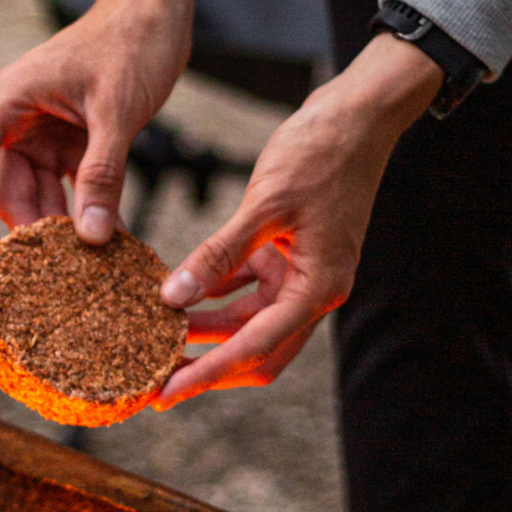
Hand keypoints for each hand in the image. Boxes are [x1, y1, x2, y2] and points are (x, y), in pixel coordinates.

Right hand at [0, 0, 207, 256]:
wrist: (158, 7)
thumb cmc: (132, 42)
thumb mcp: (118, 112)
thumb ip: (103, 174)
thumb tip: (93, 239)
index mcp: (10, 101)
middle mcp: (18, 118)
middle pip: (7, 190)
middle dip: (29, 234)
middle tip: (56, 280)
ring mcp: (45, 130)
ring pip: (39, 195)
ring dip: (62, 230)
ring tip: (88, 270)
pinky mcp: (73, 139)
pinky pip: (70, 187)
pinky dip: (87, 213)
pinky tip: (110, 245)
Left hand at [154, 33, 442, 405]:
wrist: (359, 115)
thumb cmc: (321, 153)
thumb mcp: (265, 204)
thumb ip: (219, 253)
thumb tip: (174, 297)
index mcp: (317, 288)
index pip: (253, 348)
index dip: (206, 375)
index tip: (164, 397)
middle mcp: (313, 291)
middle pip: (254, 351)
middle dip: (205, 368)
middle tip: (152, 382)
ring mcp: (301, 274)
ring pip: (247, 323)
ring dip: (205, 333)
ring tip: (154, 340)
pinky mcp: (288, 254)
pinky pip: (245, 289)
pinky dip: (213, 295)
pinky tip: (176, 297)